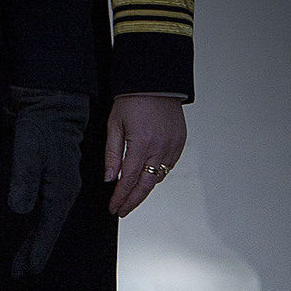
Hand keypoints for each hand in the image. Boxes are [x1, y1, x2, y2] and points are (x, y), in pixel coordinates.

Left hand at [8, 88, 89, 277]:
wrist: (52, 103)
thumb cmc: (41, 126)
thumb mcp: (29, 153)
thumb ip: (24, 182)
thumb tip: (21, 210)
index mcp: (60, 190)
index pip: (47, 229)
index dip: (36, 251)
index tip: (26, 270)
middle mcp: (64, 191)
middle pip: (48, 230)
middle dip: (35, 253)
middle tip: (21, 272)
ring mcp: (60, 185)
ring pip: (47, 222)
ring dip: (36, 241)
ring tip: (24, 260)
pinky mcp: (53, 179)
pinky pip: (47, 211)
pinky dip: (38, 226)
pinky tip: (31, 232)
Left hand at [104, 95, 186, 217]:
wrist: (156, 80)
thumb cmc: (132, 99)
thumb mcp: (114, 125)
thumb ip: (113, 155)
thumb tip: (110, 179)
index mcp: (142, 143)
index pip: (129, 180)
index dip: (120, 197)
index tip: (113, 208)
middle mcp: (160, 147)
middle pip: (146, 186)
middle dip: (133, 201)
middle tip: (122, 210)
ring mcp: (173, 145)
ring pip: (158, 177)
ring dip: (144, 188)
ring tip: (132, 194)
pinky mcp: (180, 142)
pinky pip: (168, 166)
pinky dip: (157, 174)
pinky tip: (147, 177)